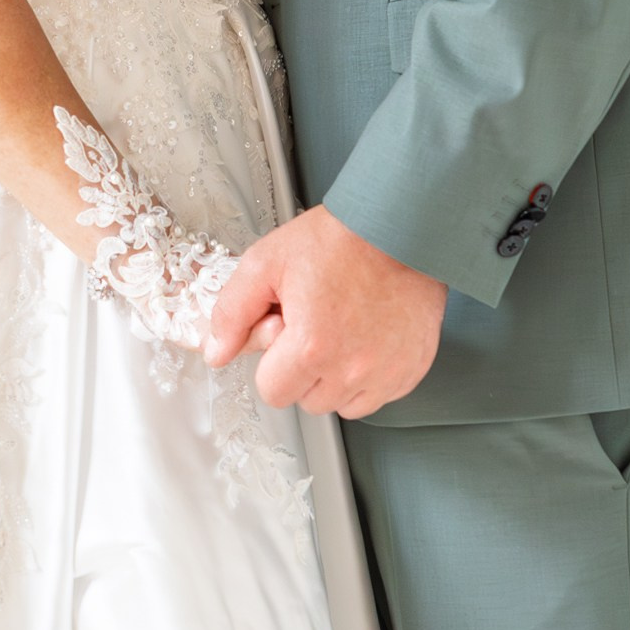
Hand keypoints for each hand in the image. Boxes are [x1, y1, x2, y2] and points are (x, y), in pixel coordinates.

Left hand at [206, 206, 445, 417]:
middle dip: (302, 370)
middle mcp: (352, 368)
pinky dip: (369, 375)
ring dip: (336, 377)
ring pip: (344, 403)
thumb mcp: (267, 262)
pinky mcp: (411, 369)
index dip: (272, 362)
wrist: (399, 225)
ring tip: (341, 330)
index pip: (273, 392)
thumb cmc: (340, 239)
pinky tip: (366, 337)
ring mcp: (387, 373)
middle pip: (308, 400)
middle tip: (315, 324)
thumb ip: (232, 312)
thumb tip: (217, 352)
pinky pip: (379, 395)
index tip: (286, 333)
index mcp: (312, 346)